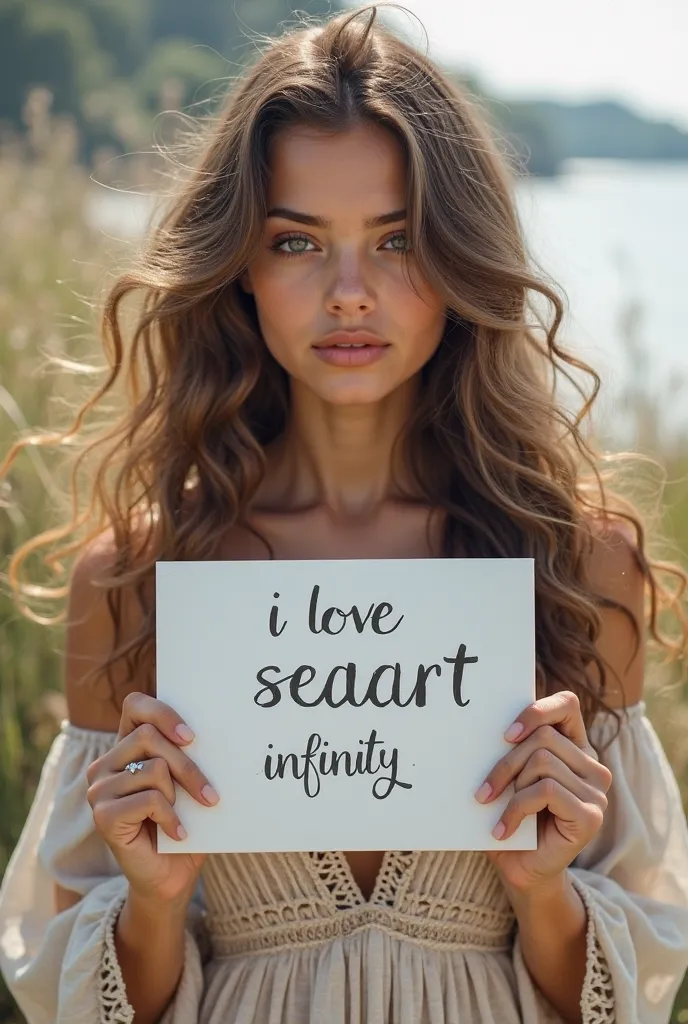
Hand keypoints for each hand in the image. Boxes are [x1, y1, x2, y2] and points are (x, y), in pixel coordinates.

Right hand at [86, 691, 220, 906]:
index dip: (163, 713)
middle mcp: (106, 763)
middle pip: (149, 737)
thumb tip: (221, 730)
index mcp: (126, 747)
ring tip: (184, 817)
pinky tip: (179, 833)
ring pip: (153, 768)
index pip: (135, 705)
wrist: (170, 876)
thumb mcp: (189, 783)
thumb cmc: (185, 823)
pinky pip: (149, 799)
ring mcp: (100, 789)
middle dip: (188, 766)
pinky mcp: (102, 815)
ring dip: (179, 795)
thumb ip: (190, 755)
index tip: (191, 737)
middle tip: (211, 795)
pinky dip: (171, 818)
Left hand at [475, 690, 611, 893]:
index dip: (536, 711)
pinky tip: (502, 830)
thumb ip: (510, 749)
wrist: (522, 871)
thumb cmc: (510, 819)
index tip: (505, 735)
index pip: (567, 704)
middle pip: (544, 737)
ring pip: (543, 762)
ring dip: (510, 787)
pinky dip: (516, 808)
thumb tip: (478, 725)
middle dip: (505, 763)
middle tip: (484, 791)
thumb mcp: (509, 778)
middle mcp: (592, 766)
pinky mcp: (592, 816)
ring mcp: (596, 792)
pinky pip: (546, 791)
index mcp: (575, 748)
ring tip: (497, 810)